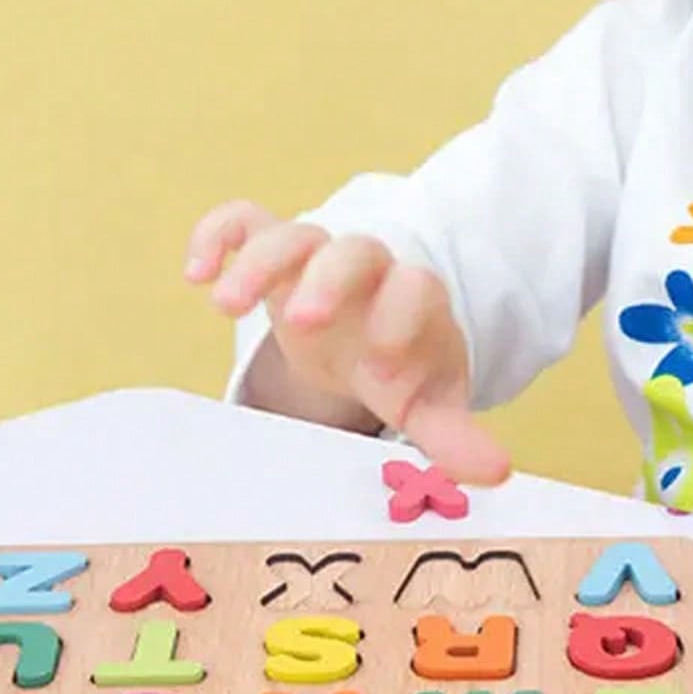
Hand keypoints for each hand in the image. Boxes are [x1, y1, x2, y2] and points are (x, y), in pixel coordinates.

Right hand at [184, 200, 510, 484]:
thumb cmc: (400, 369)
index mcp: (412, 299)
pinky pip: (246, 220)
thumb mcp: (425, 403)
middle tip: (303, 321)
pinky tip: (196, 273)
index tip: (380, 371)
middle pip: (353, 249)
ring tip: (224, 306)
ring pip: (293, 234)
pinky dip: (219, 234)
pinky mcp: (274, 254)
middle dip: (328, 280)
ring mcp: (316, 257)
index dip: (399, 320)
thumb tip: (496, 472)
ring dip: (260, 261)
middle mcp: (367, 271)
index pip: (415, 289)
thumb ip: (452, 435)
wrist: (369, 338)